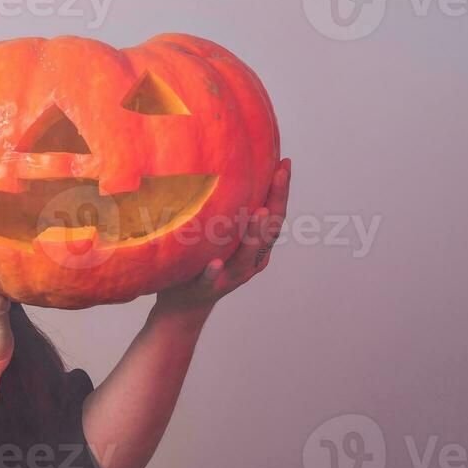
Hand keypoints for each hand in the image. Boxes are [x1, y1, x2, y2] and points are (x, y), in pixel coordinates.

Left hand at [156, 157, 291, 313]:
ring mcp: (229, 276)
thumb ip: (224, 210)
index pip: (273, 214)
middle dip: (276, 201)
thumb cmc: (200, 261)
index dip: (281, 190)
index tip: (285, 162)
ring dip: (254, 233)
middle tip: (280, 174)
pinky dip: (214, 272)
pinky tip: (215, 262)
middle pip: (269, 231)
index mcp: (254, 246)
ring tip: (259, 211)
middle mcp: (248, 260)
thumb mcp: (215, 233)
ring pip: (247, 256)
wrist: (182, 305)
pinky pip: (211, 280)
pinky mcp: (207, 289)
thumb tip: (223, 168)